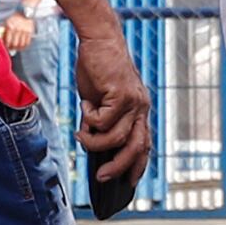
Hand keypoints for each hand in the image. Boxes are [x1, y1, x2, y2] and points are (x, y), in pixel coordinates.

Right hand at [73, 21, 152, 190]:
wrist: (98, 40)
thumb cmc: (97, 69)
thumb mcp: (96, 101)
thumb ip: (96, 121)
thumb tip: (89, 141)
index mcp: (139, 111)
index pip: (144, 144)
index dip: (138, 165)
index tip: (129, 183)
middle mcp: (141, 108)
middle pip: (137, 147)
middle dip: (119, 167)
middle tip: (101, 177)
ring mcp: (134, 101)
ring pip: (118, 137)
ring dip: (95, 142)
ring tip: (81, 135)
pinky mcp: (122, 94)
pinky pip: (104, 120)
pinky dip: (90, 119)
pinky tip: (84, 107)